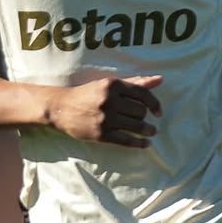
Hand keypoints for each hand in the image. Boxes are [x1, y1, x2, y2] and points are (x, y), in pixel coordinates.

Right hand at [47, 75, 162, 146]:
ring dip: (147, 130)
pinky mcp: (101, 134)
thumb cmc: (88, 95)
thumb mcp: (109, 84)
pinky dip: (139, 143)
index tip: (158, 112)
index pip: (142, 94)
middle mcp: (110, 100)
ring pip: (137, 125)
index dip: (155, 104)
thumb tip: (160, 79)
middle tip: (145, 121)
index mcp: (112, 85)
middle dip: (145, 117)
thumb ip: (135, 82)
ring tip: (151, 132)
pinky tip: (145, 143)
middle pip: (140, 111)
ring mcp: (105, 118)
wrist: (61, 108)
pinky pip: (127, 140)